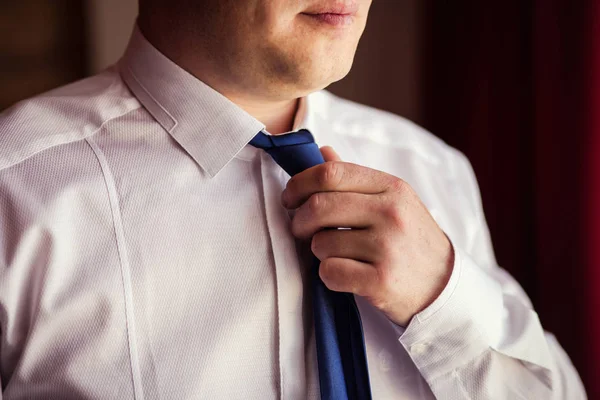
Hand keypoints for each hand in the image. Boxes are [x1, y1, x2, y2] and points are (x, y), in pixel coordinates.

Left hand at [281, 146, 453, 326]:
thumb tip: (323, 151)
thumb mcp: (393, 201)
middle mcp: (391, 213)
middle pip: (319, 206)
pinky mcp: (381, 280)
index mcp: (392, 188)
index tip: (290, 198)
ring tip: (339, 255)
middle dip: (298, 220)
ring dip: (319, 252)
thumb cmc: (410, 240)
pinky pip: (330, 272)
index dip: (299, 183)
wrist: (443, 286)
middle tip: (299, 230)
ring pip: (321, 243)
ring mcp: (387, 247)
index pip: (331, 173)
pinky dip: (328, 276)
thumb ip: (355, 179)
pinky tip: (345, 275)